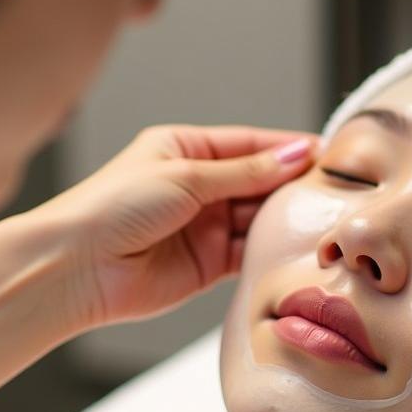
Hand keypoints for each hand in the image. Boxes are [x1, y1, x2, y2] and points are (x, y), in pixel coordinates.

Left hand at [30, 124, 316, 330]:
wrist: (77, 267)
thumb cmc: (115, 207)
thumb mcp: (186, 175)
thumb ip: (245, 171)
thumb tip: (297, 154)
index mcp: (185, 149)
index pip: (250, 144)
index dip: (287, 148)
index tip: (328, 152)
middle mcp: (198, 186)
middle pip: (258, 181)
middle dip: (291, 184)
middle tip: (334, 189)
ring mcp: (204, 226)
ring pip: (258, 218)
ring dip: (285, 218)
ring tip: (322, 217)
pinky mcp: (207, 264)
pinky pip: (249, 253)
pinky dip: (271, 250)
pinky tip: (297, 246)